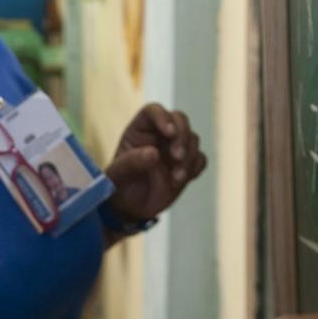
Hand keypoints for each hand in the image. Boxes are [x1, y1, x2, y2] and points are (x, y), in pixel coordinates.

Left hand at [104, 104, 206, 223]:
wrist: (131, 208)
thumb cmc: (119, 187)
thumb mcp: (117, 177)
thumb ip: (131, 164)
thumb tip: (153, 153)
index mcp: (139, 130)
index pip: (153, 111)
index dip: (163, 117)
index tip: (169, 132)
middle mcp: (159, 134)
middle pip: (179, 119)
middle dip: (182, 136)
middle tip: (177, 157)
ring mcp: (174, 147)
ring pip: (193, 138)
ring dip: (189, 156)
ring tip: (176, 177)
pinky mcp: (187, 163)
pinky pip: (200, 158)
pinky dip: (195, 167)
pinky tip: (180, 180)